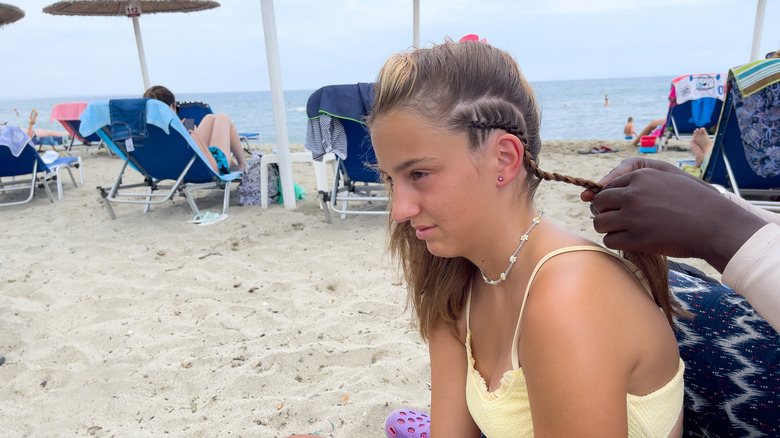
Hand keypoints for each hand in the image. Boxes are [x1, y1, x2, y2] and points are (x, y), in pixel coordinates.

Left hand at [585, 159, 766, 271]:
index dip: (608, 198)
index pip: (607, 186)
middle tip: (616, 218)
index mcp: (640, 177)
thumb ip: (636, 171)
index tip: (615, 206)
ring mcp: (634, 218)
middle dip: (603, 212)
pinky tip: (628, 240)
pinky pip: (609, 240)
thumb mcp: (668, 173)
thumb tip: (600, 183)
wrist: (716, 224)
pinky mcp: (637, 239)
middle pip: (598, 204)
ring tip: (622, 230)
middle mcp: (633, 195)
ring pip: (600, 223)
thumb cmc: (694, 198)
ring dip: (607, 228)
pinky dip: (615, 242)